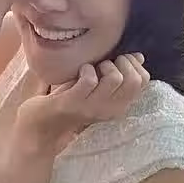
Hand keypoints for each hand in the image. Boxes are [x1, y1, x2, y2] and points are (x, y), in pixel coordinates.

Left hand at [14, 53, 149, 154]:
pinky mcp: (73, 103)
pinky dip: (86, 70)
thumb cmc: (70, 99)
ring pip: (115, 78)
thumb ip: (118, 74)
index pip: (143, 80)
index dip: (134, 63)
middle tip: (106, 63)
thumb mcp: (98, 88)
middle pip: (134, 79)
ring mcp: (92, 107)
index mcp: (119, 105)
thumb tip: (139, 56)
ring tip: (93, 68)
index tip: (119, 58)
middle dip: (122, 62)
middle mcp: (110, 109)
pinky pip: (89, 80)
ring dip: (104, 64)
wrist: (39, 125)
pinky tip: (79, 71)